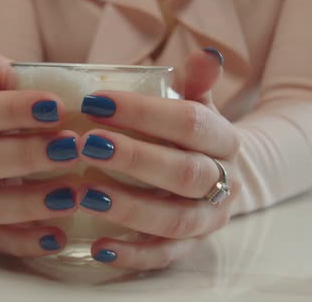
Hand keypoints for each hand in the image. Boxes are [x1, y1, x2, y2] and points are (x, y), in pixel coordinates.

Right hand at [0, 53, 80, 256]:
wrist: (42, 134)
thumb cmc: (38, 108)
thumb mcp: (28, 82)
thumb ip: (5, 73)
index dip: (11, 110)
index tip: (56, 106)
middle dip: (25, 154)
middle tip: (72, 148)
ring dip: (28, 201)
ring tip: (72, 195)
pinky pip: (0, 239)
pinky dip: (26, 241)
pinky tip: (59, 237)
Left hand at [76, 49, 240, 269]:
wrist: (222, 175)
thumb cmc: (193, 136)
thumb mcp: (198, 105)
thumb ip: (196, 83)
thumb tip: (206, 54)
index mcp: (225, 140)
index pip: (190, 123)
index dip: (145, 113)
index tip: (96, 102)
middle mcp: (224, 181)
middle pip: (185, 173)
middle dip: (135, 159)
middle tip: (88, 146)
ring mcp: (209, 219)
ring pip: (175, 220)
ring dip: (130, 208)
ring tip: (85, 194)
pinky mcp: (191, 247)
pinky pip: (165, 257)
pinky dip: (133, 255)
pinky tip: (98, 246)